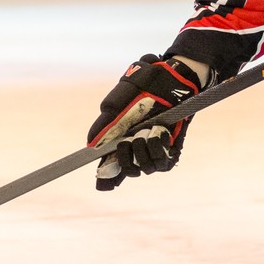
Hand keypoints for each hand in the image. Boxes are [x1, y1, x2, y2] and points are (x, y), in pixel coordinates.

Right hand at [87, 54, 206, 190]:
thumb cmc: (143, 87)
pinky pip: (163, 162)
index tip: (103, 185)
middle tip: (127, 142)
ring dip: (142, 152)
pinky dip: (157, 149)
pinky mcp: (172, 149)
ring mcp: (155, 149)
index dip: (107, 178)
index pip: (113, 165)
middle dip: (125, 159)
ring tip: (145, 133)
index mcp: (122, 138)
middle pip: (128, 171)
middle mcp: (138, 147)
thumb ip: (104, 124)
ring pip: (145, 168)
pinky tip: (158, 133)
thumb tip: (90, 144)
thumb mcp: (117, 103)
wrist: (172, 78)